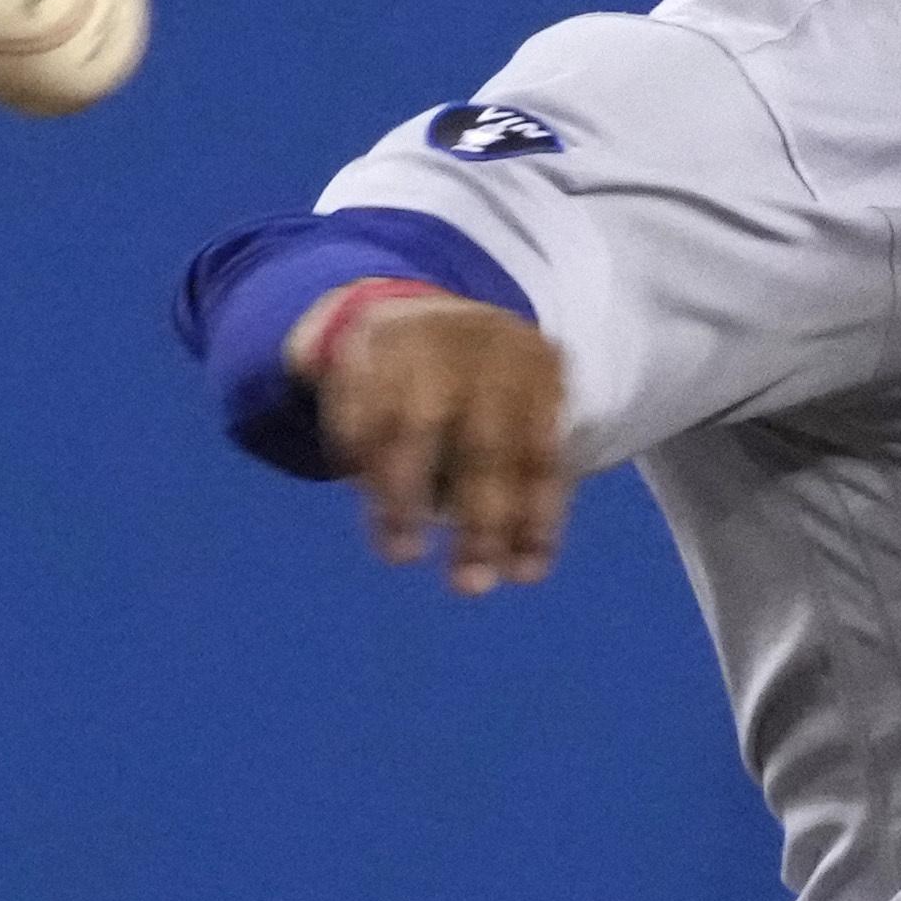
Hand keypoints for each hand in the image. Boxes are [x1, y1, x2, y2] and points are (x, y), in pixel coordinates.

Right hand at [305, 294, 574, 594]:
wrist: (410, 314)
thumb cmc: (480, 394)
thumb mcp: (517, 422)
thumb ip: (523, 491)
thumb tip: (523, 570)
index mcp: (536, 363)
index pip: (540, 450)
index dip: (536, 516)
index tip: (522, 574)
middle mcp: (482, 345)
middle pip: (485, 444)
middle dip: (479, 521)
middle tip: (470, 586)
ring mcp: (420, 342)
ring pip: (411, 432)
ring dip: (404, 502)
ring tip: (404, 555)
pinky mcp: (365, 350)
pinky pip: (360, 420)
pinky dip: (363, 470)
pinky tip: (375, 512)